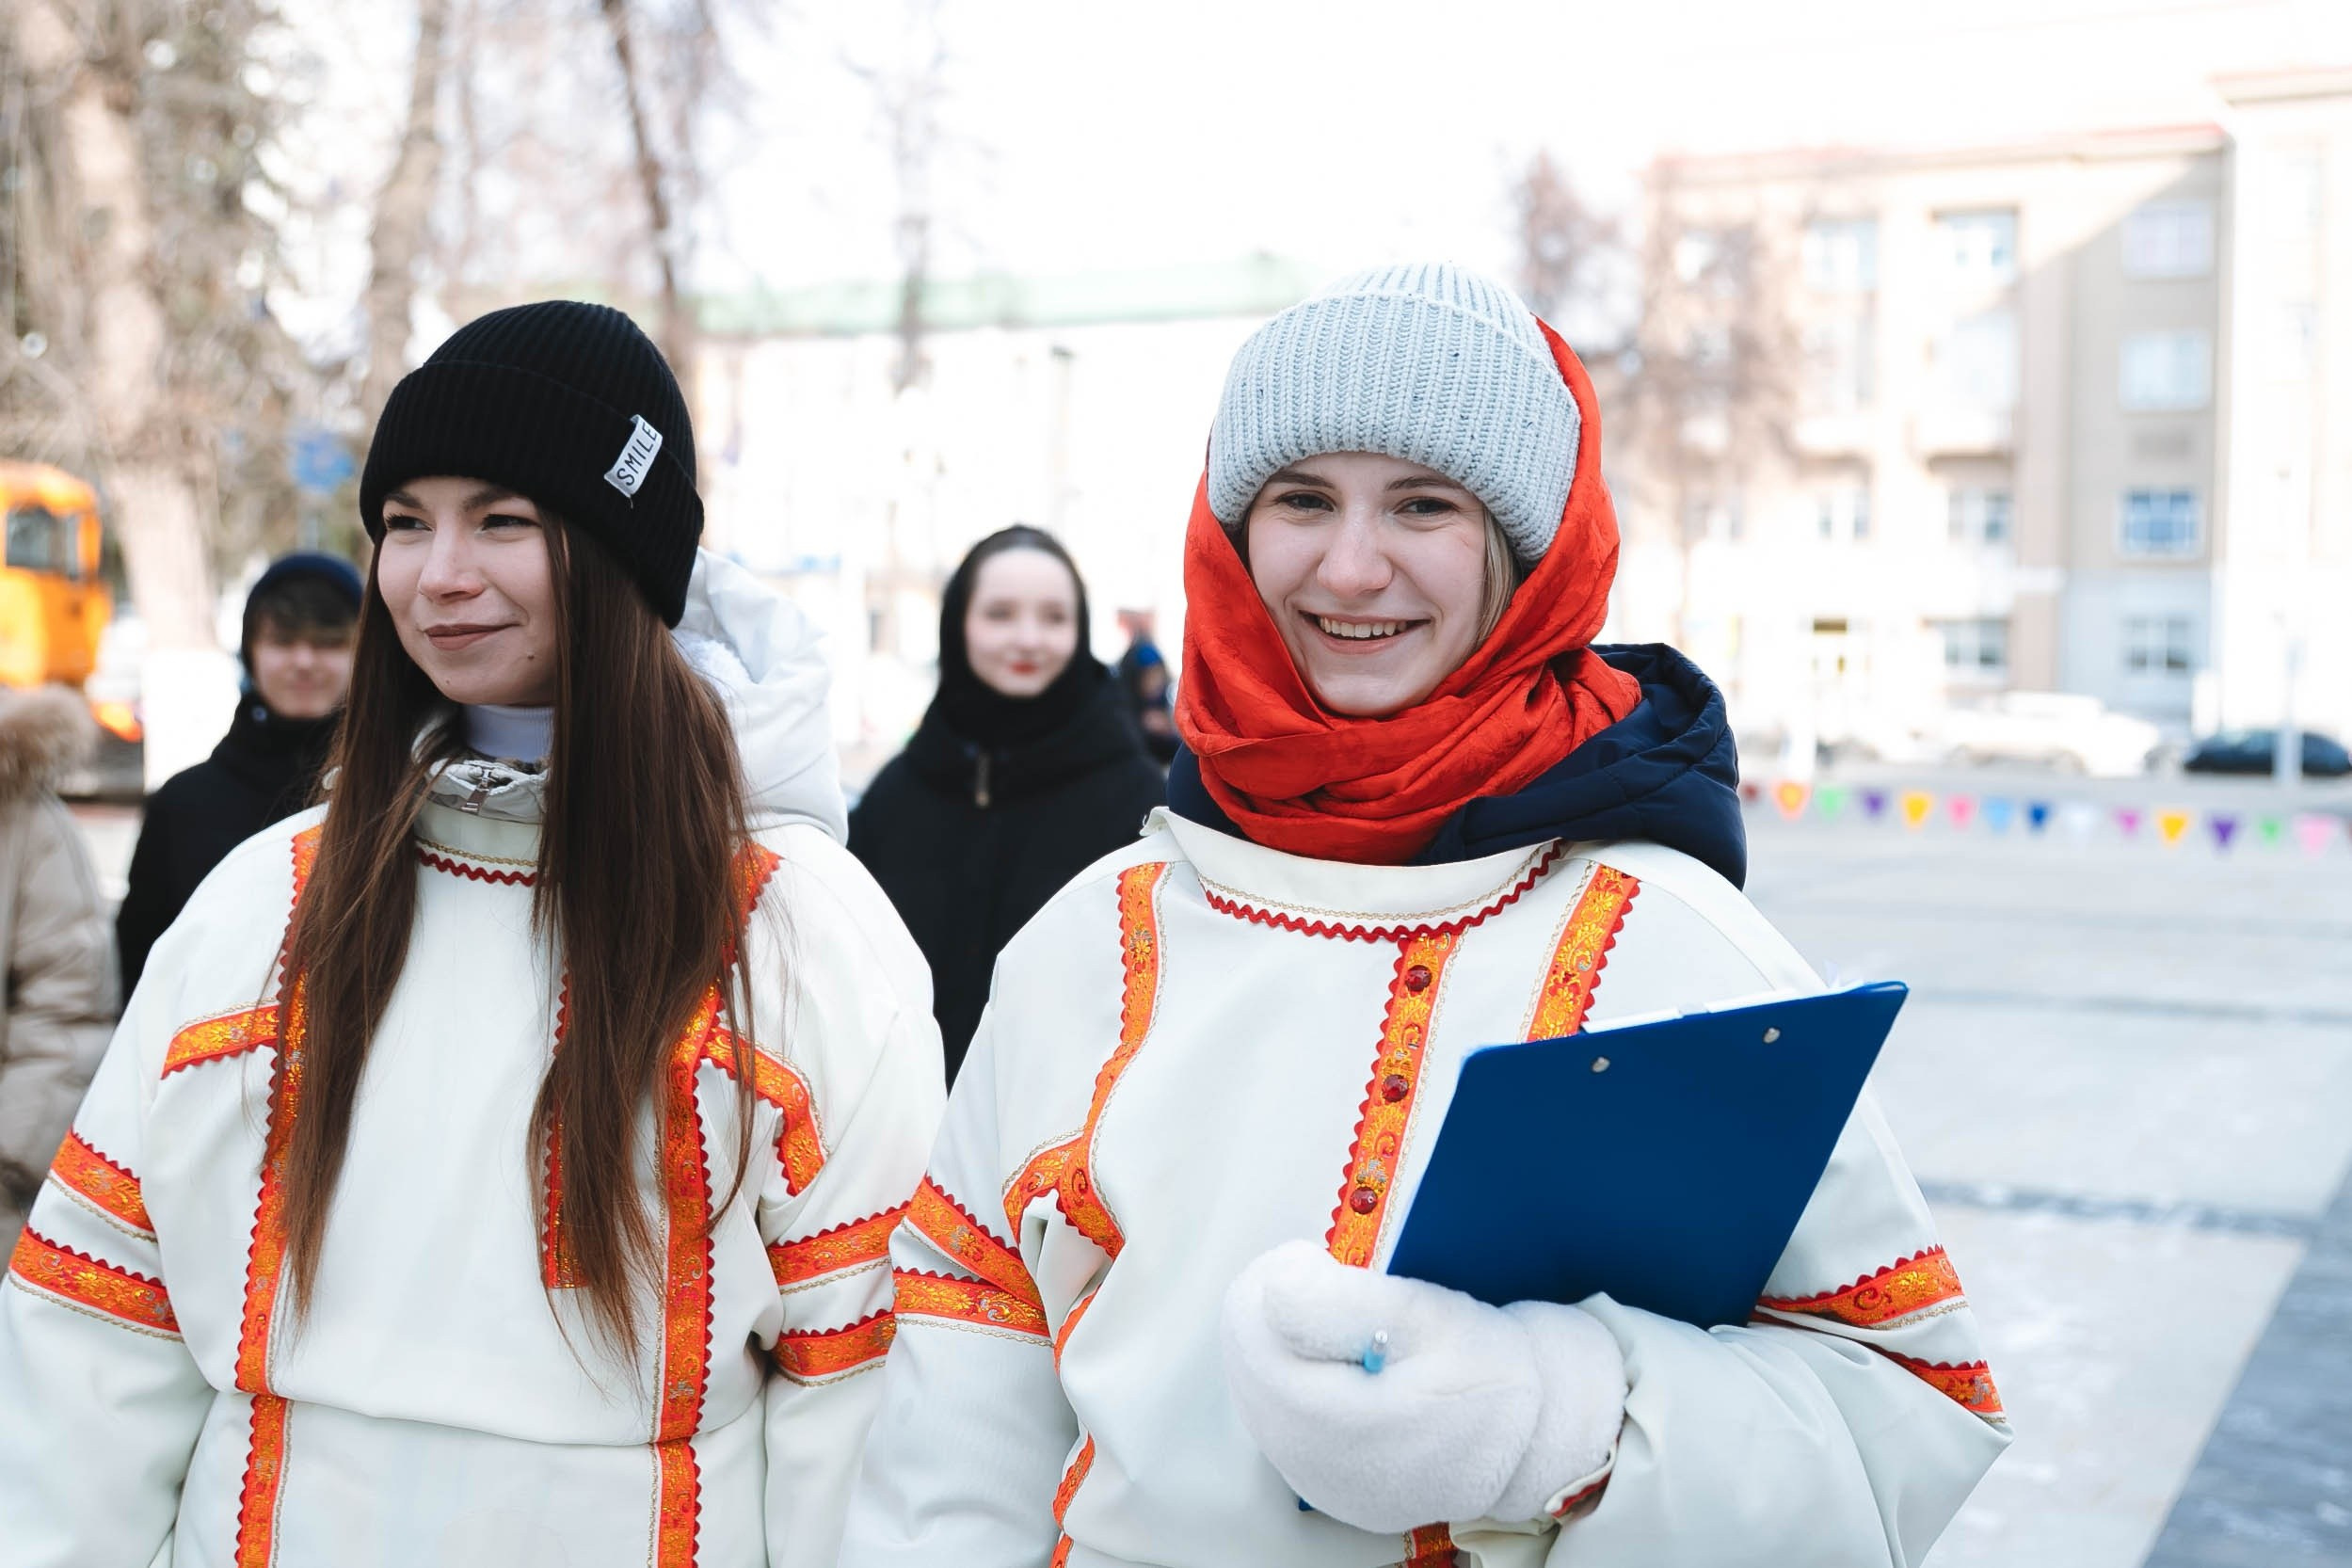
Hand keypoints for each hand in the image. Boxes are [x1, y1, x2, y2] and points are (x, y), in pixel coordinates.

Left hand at [1220, 1240, 1625, 1533]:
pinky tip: (1340, 1357)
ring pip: (1258, 1381)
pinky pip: (1279, 1413)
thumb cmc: (1486, 1371)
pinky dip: (1299, 1372)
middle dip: (1282, 1307)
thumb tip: (1276, 1283)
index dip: (1278, 1279)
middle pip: (1247, 1354)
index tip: (1321, 1261)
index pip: (1250, 1327)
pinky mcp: (1321, 1484)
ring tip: (1344, 1318)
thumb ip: (1345, 1303)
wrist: (1533, 1441)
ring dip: (1288, 1338)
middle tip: (1335, 1282)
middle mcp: (1308, 1464)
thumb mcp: (1427, 1318)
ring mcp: (1312, 1481)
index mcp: (1329, 1423)